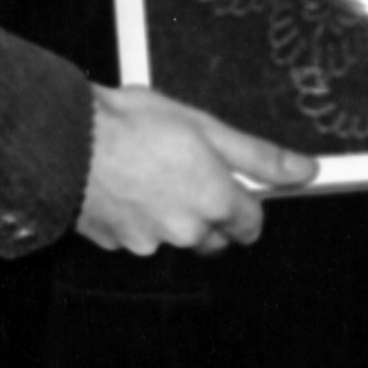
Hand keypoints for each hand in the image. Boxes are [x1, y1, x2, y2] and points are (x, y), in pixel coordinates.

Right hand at [76, 84, 312, 253]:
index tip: (231, 185)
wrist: (62, 139)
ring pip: (172, 235)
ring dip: (168, 212)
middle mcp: (185, 231)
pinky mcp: (115, 242)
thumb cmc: (131, 124)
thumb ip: (257, 156)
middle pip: (213, 236)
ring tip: (146, 169)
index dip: (244, 203)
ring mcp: (148, 242)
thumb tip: (304, 171)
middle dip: (208, 212)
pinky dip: (135, 215)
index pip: (250, 224)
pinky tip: (122, 183)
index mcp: (214, 202)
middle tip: (185, 170)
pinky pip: (137, 233)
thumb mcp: (205, 126)